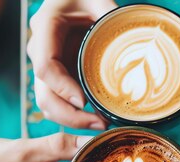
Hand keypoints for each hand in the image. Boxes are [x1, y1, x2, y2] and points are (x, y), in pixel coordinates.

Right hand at [27, 0, 116, 128]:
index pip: (46, 66)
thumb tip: (138, 44)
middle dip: (70, 115)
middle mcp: (40, 48)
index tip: (85, 102)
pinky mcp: (58, 73)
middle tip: (100, 124)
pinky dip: (73, 114)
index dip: (63, 88)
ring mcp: (47, 63)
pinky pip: (57, 100)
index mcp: (46, 26)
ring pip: (48, 102)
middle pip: (44, 93)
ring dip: (71, 119)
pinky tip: (96, 118)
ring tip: (101, 125)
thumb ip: (111, 17)